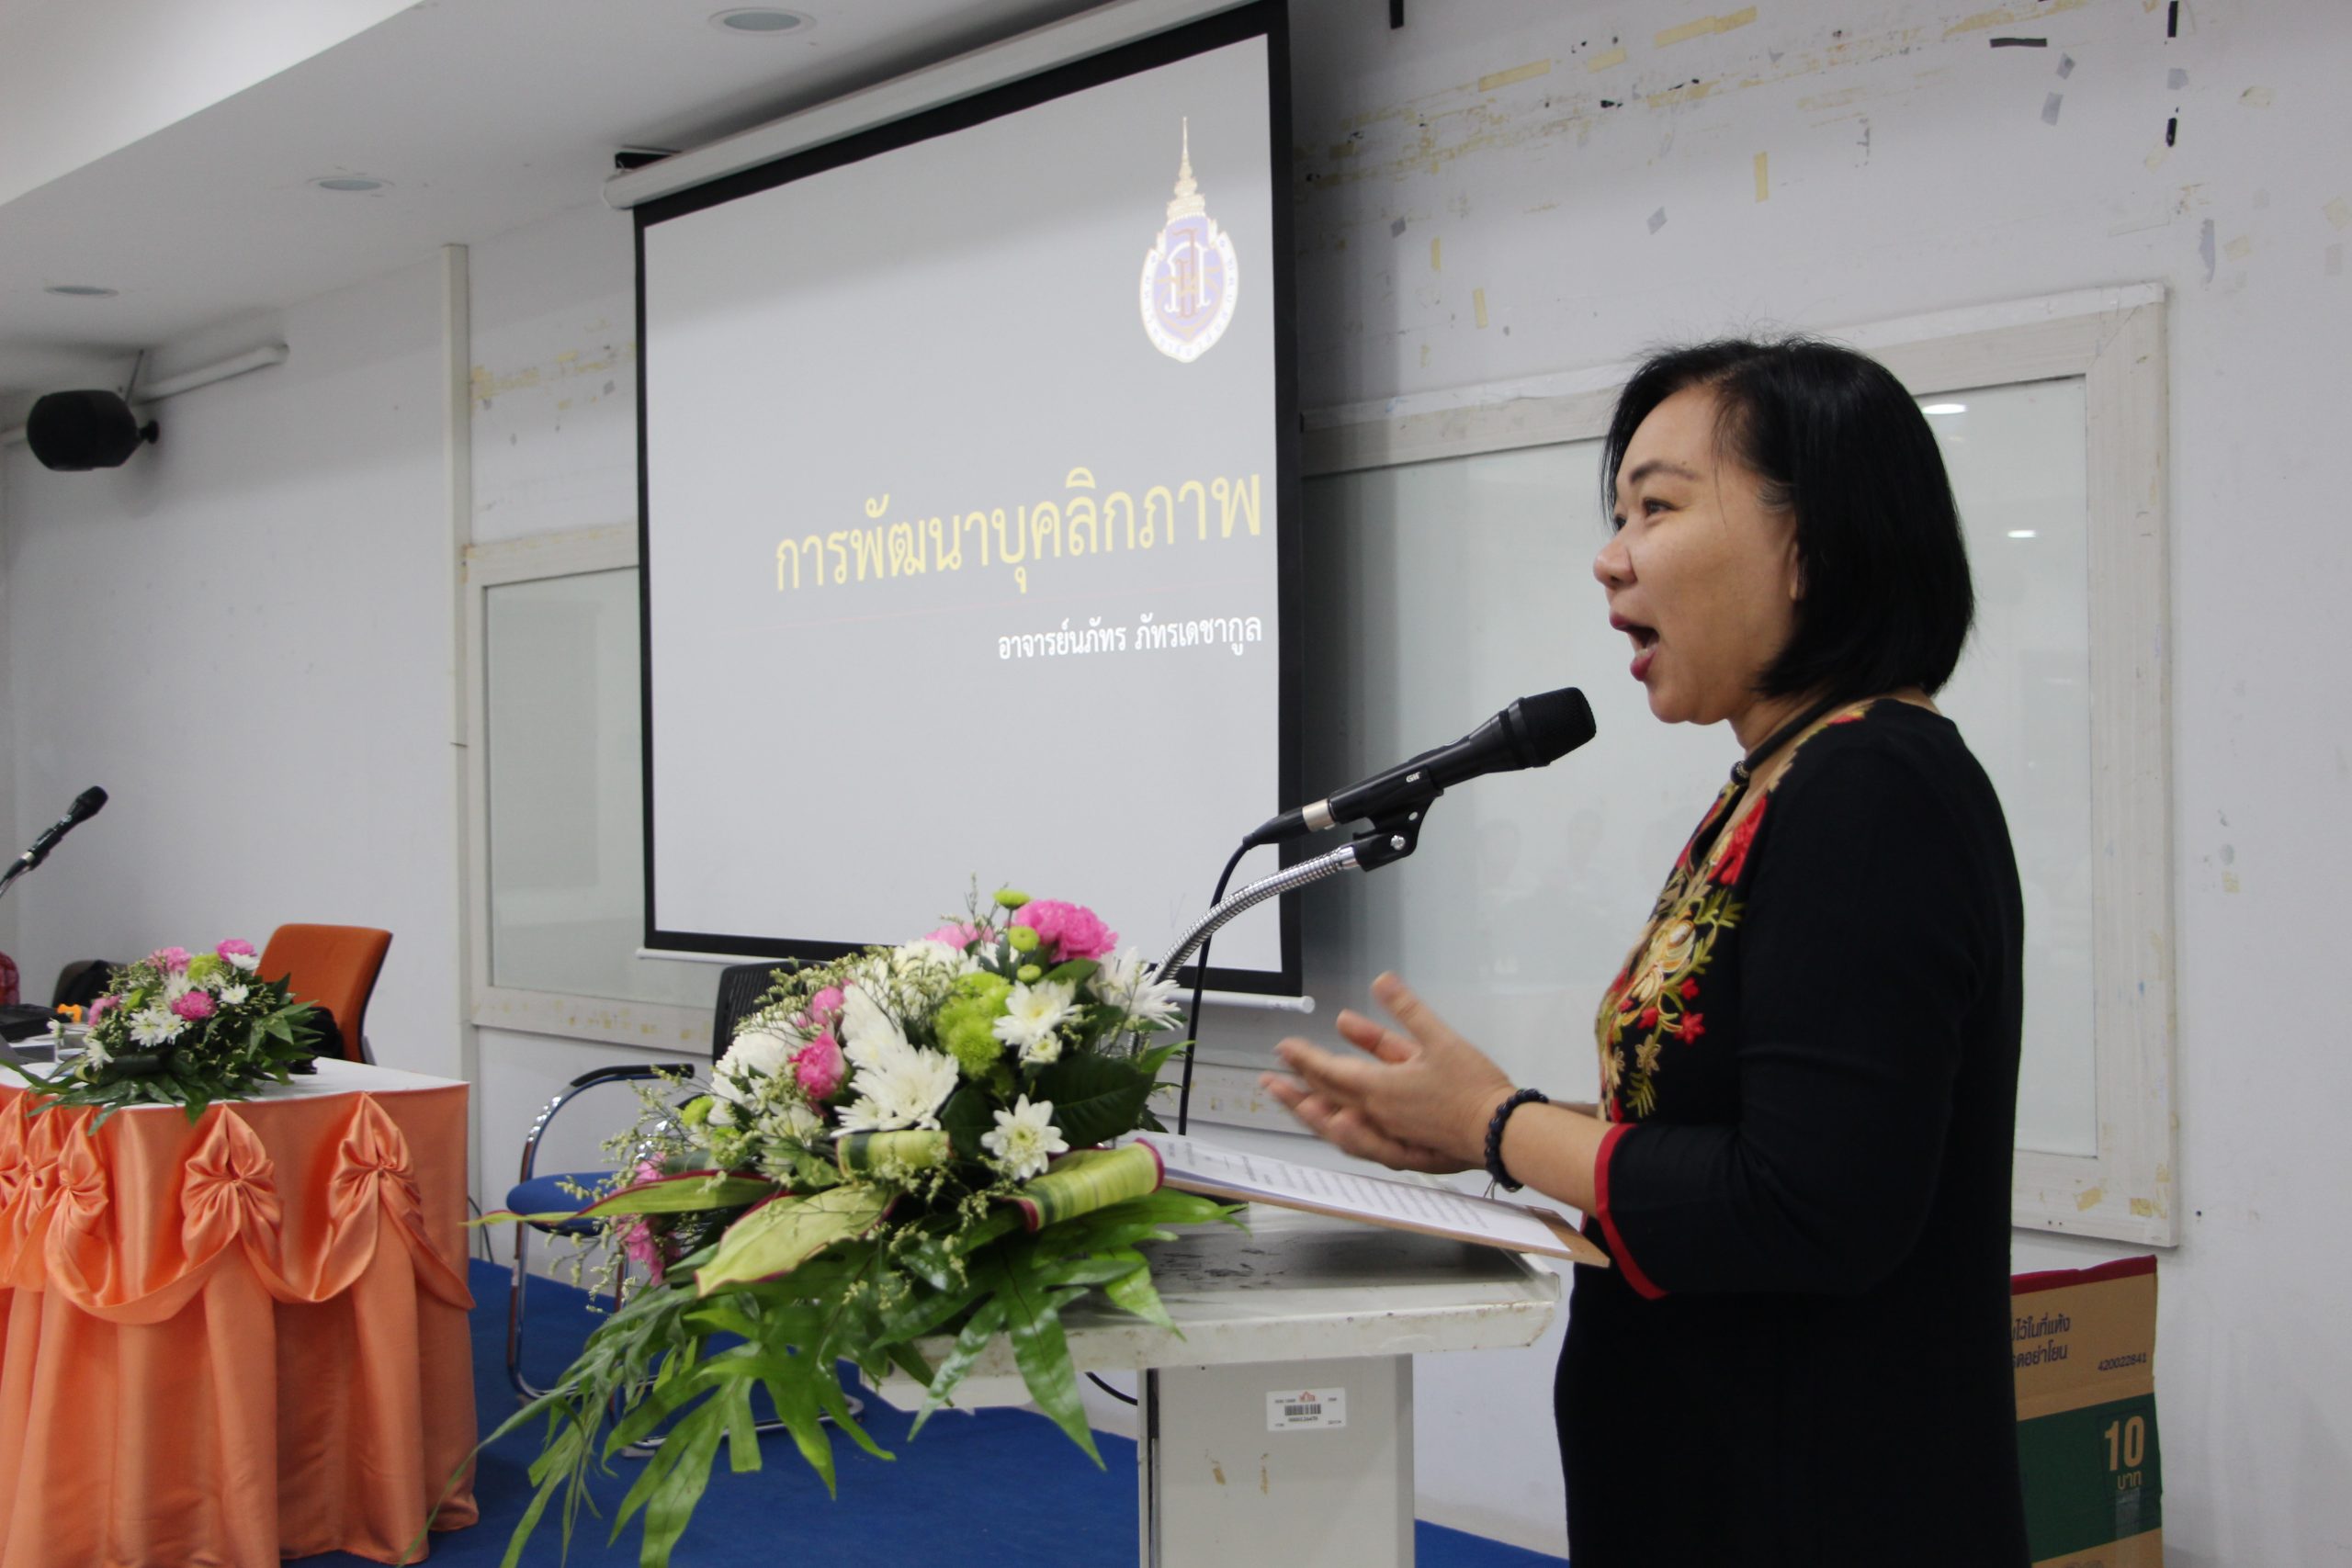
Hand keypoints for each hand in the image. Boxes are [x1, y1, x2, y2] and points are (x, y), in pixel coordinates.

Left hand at [1260, 972, 1515, 1175]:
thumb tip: (1382, 980)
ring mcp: (1389, 1136)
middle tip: (1270, 1083)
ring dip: (1313, 1114)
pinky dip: (1344, 1134)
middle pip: (1326, 1102)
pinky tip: (1340, 1127)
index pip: (1329, 1071)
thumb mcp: (1440, 1038)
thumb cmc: (1474, 1089)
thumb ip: (1407, 1009)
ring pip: (1340, 1126)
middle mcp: (1377, 1115)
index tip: (1284, 1049)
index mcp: (1380, 1088)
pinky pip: (1363, 1143)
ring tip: (1294, 1105)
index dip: (1304, 1058)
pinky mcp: (1404, 1150)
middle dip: (1295, 1089)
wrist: (1502, 1134)